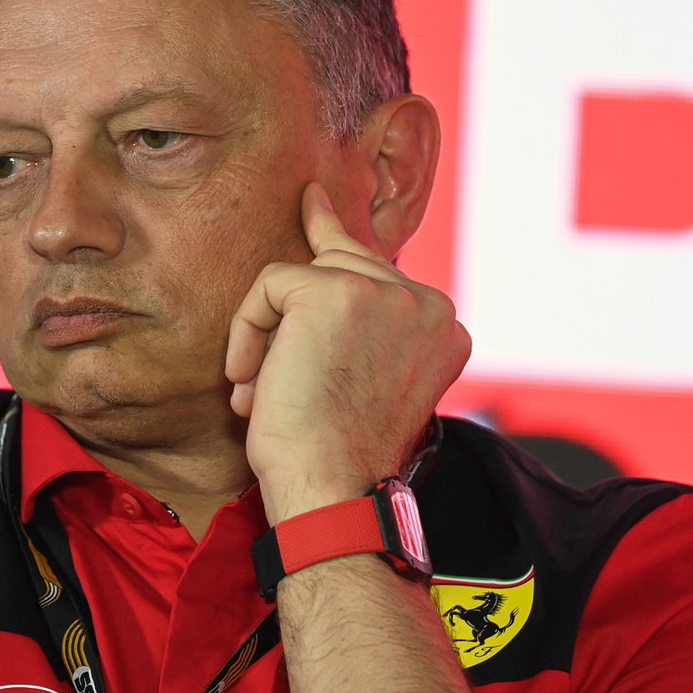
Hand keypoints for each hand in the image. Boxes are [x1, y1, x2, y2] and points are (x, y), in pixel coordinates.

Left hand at [224, 182, 469, 522]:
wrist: (331, 489)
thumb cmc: (337, 452)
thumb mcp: (367, 377)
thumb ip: (365, 323)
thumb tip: (323, 251)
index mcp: (445, 327)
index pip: (382, 271)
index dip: (336, 243)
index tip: (312, 203)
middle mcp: (428, 303)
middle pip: (344, 261)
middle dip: (294, 308)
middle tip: (268, 371)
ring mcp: (386, 294)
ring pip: (303, 276)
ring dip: (269, 336)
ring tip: (263, 391)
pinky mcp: (336, 292)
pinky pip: (270, 286)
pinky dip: (247, 333)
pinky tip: (253, 381)